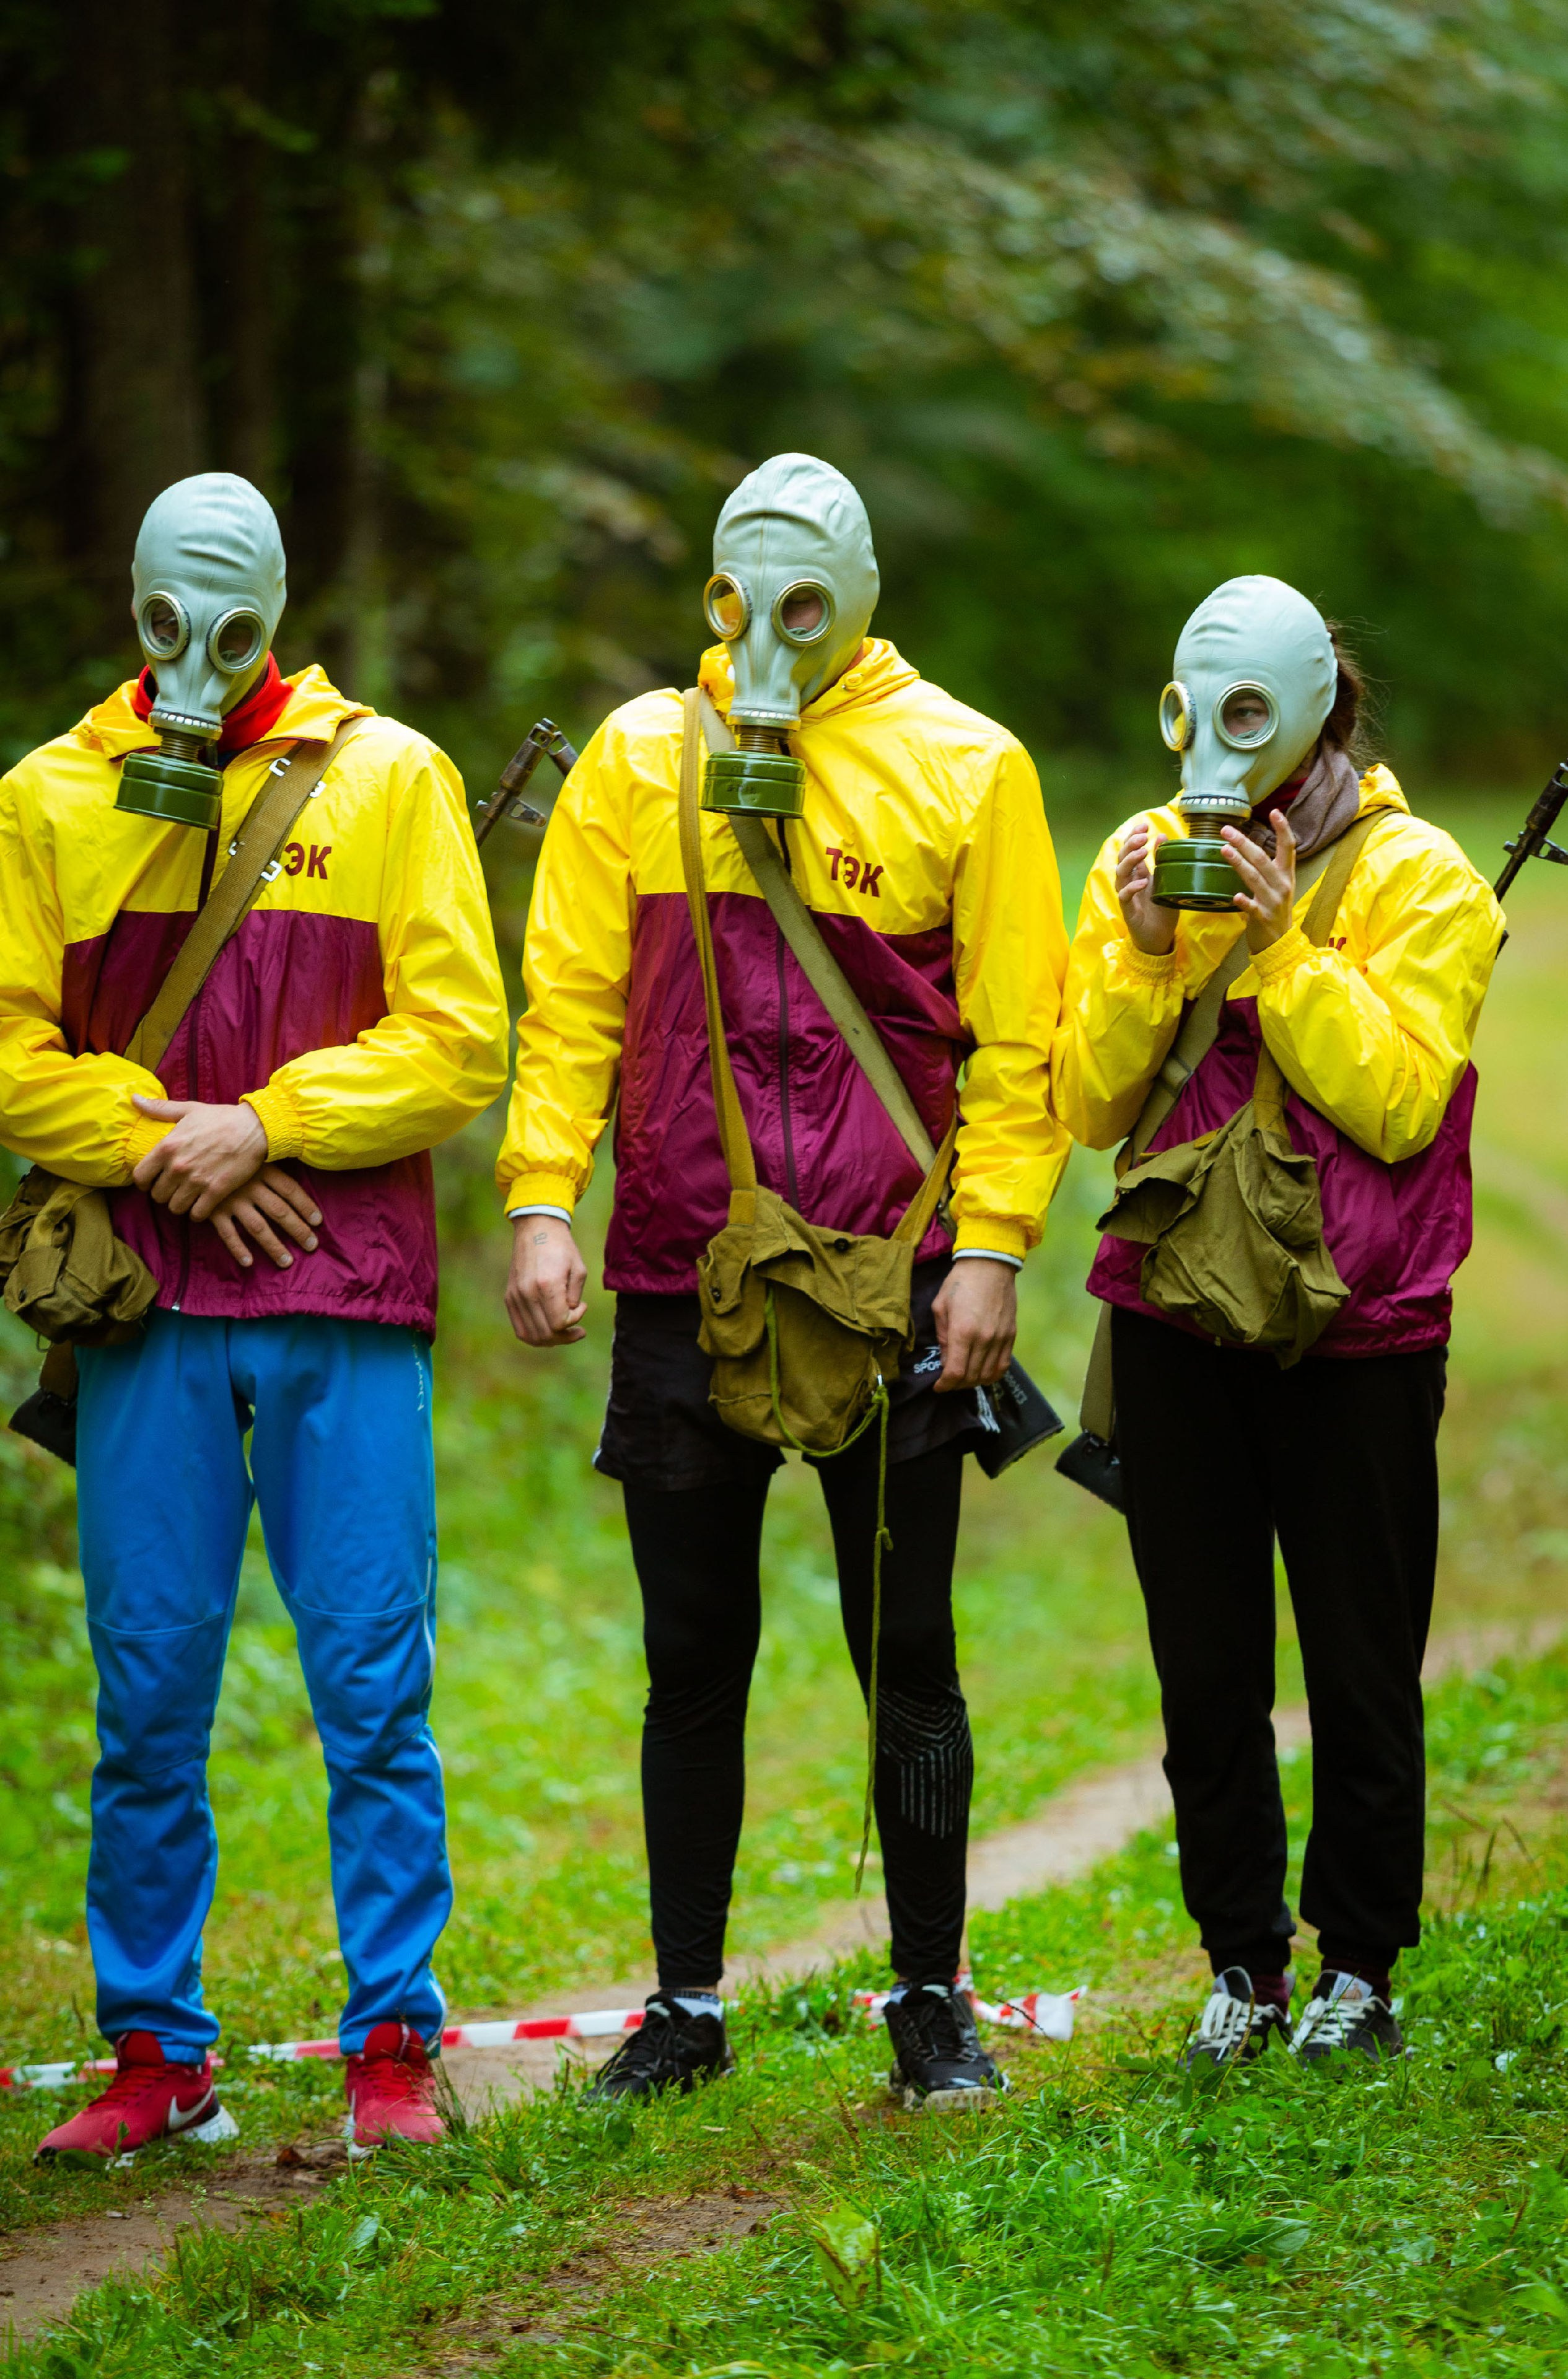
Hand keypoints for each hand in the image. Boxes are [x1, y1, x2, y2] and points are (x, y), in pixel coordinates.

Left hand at [131, 1096, 267, 1216]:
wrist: (255, 1128)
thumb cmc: (221, 1118)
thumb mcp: (188, 1110)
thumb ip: (159, 1108)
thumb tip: (134, 1098)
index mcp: (167, 1146)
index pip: (140, 1177)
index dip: (144, 1182)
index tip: (153, 1181)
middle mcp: (178, 1166)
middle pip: (157, 1196)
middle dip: (164, 1193)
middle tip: (174, 1188)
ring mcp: (197, 1181)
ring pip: (175, 1208)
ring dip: (181, 1204)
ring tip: (188, 1196)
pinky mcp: (216, 1192)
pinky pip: (197, 1214)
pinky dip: (198, 1212)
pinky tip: (203, 1202)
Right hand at [205, 1166, 321, 1271]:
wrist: (191, 1156)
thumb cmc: (227, 1155)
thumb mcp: (251, 1155)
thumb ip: (269, 1168)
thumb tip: (293, 1184)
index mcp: (262, 1170)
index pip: (290, 1190)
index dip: (305, 1206)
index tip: (317, 1222)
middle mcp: (249, 1185)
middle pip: (280, 1212)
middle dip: (298, 1230)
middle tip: (312, 1246)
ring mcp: (231, 1200)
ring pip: (258, 1227)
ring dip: (274, 1246)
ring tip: (287, 1262)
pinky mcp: (213, 1211)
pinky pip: (228, 1234)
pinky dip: (238, 1249)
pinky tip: (249, 1263)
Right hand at [505, 1214, 587, 1346]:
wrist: (536, 1228)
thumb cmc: (562, 1247)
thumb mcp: (578, 1270)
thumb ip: (574, 1297)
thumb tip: (567, 1317)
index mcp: (547, 1285)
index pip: (559, 1323)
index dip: (574, 1321)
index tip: (582, 1306)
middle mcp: (527, 1293)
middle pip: (545, 1334)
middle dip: (565, 1336)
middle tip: (577, 1329)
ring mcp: (515, 1296)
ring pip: (531, 1336)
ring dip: (550, 1339)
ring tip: (564, 1332)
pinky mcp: (509, 1297)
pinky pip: (520, 1328)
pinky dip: (535, 1335)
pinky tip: (548, 1329)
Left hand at [931, 1258, 1016, 1392]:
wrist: (989, 1265)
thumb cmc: (960, 1283)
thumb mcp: (940, 1307)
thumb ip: (942, 1338)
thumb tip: (945, 1362)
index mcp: (962, 1331)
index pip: (955, 1372)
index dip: (945, 1385)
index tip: (938, 1387)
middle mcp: (983, 1339)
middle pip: (971, 1377)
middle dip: (956, 1385)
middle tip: (949, 1381)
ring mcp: (1000, 1338)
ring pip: (988, 1375)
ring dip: (974, 1381)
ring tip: (964, 1377)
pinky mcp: (1011, 1335)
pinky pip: (1003, 1365)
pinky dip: (992, 1375)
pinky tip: (982, 1372)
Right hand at [1116, 820, 1175, 954]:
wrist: (1160, 937)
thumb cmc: (1162, 910)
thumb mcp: (1165, 881)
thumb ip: (1161, 861)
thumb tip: (1161, 836)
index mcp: (1137, 874)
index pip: (1129, 851)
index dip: (1133, 836)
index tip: (1144, 825)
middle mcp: (1129, 883)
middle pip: (1122, 859)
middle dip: (1130, 845)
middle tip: (1142, 836)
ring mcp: (1127, 896)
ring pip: (1120, 875)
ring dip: (1130, 861)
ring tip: (1143, 852)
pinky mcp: (1128, 911)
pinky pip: (1124, 896)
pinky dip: (1131, 887)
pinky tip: (1142, 881)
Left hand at [1221, 809, 1296, 951]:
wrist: (1280, 942)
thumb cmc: (1275, 909)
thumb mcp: (1279, 886)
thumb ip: (1270, 867)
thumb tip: (1252, 845)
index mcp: (1286, 875)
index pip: (1288, 847)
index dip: (1283, 829)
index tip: (1274, 811)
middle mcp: (1281, 885)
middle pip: (1263, 859)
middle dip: (1244, 843)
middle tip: (1226, 829)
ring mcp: (1272, 901)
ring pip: (1255, 878)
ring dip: (1239, 863)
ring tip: (1224, 849)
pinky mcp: (1262, 917)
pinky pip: (1251, 908)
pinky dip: (1243, 901)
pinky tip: (1234, 896)